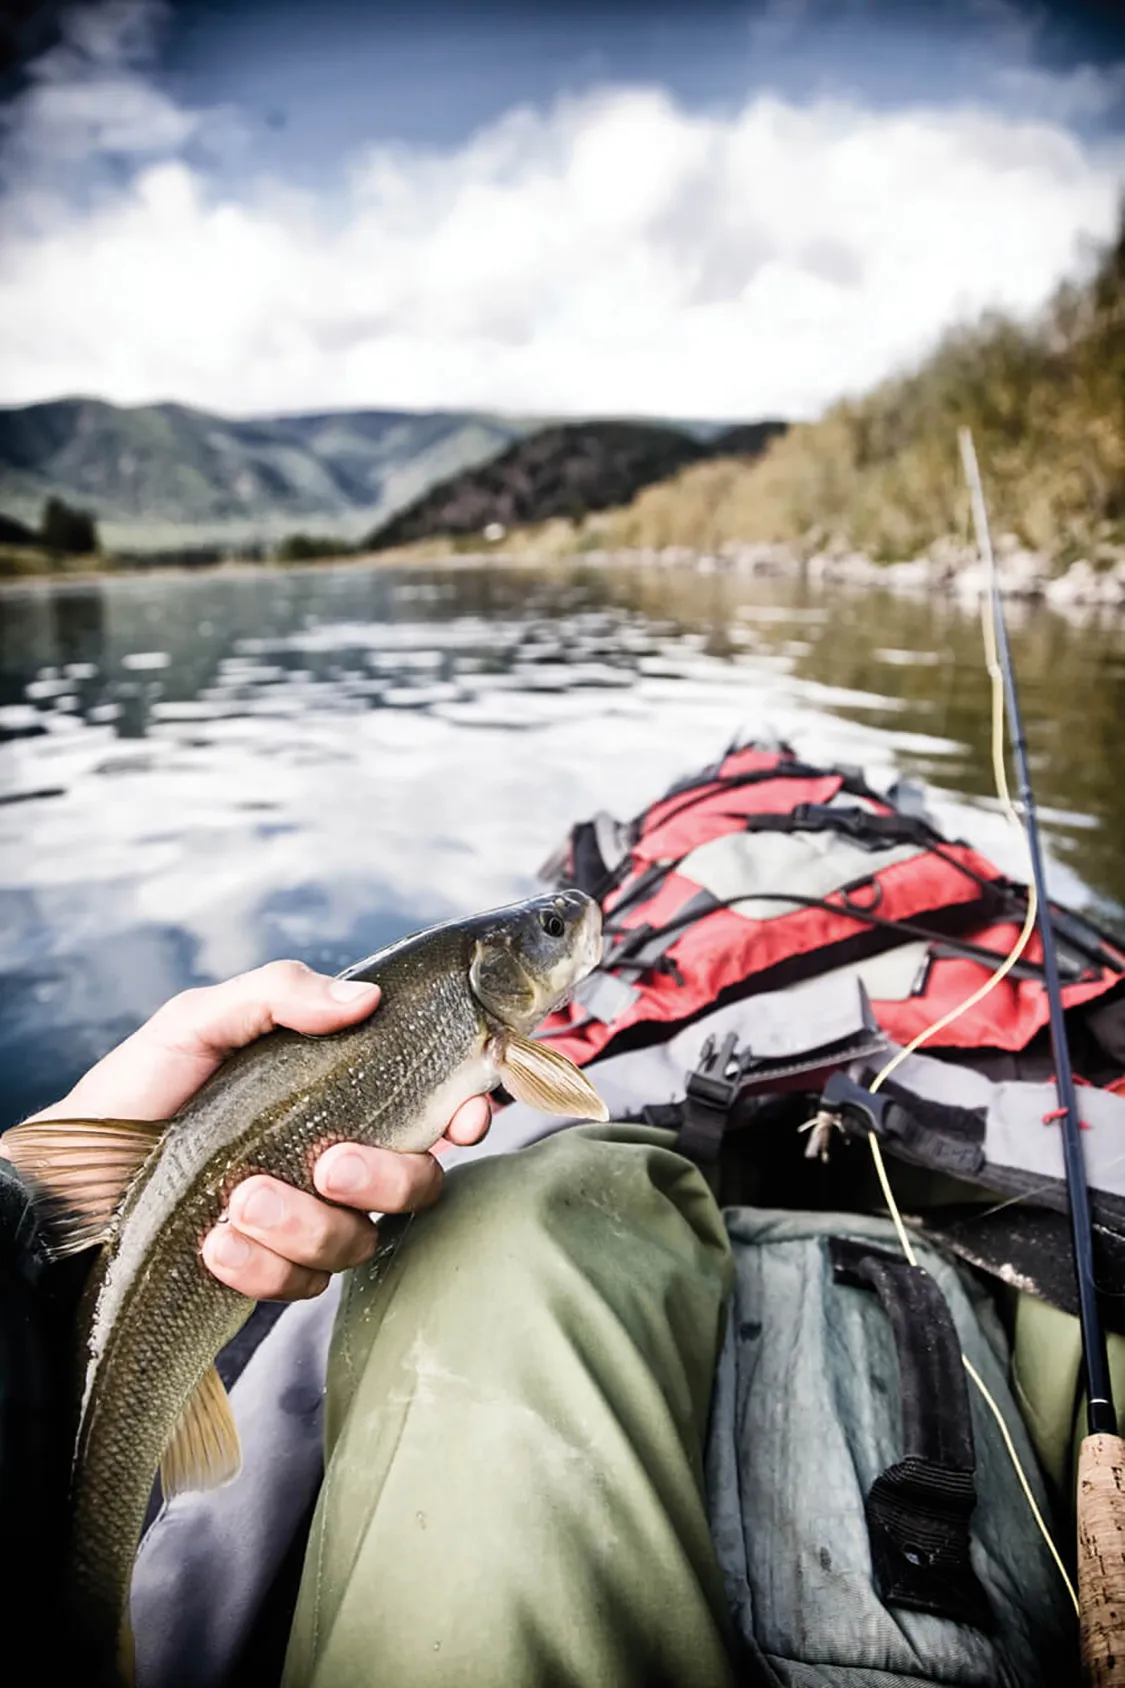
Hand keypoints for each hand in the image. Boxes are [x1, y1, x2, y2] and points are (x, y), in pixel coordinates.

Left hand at [18, 960, 490, 1301]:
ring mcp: (307, 1221)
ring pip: (360, 1242)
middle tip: (332, 1165)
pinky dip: (262, 1266)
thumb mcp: (198, 1023)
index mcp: (337, 1094)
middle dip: (388, 1178)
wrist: (68, 1180)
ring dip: (307, 1225)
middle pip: (418, 1185)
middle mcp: (336, 1160)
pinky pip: (300, 1285)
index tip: (465, 1115)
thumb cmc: (136, 1092)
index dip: (469, 1112)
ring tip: (239, 1200)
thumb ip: (276, 995)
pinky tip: (214, 1243)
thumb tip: (363, 999)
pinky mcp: (270, 1273)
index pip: (433, 1107)